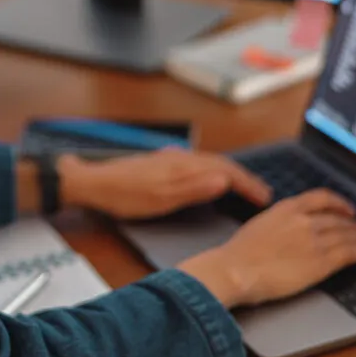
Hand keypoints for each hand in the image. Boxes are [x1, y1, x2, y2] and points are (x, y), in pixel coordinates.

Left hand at [59, 149, 272, 219]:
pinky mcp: (160, 164)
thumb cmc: (123, 195)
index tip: (265, 197)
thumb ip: (193, 189)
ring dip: (228, 174)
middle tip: (261, 193)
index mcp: (183, 165)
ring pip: (208, 162)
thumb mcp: (159, 198)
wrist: (90, 183)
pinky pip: (196, 164)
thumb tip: (224, 180)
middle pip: (220, 164)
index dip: (247, 184)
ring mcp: (169, 159)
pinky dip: (211, 172)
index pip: (226, 171)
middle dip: (243, 177)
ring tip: (242, 187)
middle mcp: (179, 158)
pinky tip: (208, 178)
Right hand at [179, 189, 355, 307]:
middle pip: (338, 218)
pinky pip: (348, 253)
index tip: (347, 209)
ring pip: (347, 235)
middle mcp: (303, 220)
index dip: (340, 203)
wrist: (237, 270)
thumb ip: (280, 223)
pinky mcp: (320, 262)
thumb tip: (289, 230)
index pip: (322, 198)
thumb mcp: (260, 225)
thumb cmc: (239, 253)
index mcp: (286, 208)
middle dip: (354, 224)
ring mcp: (314, 240)